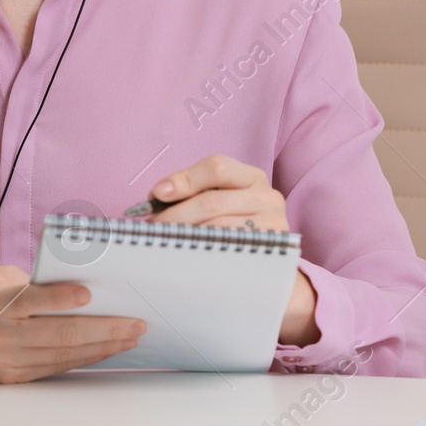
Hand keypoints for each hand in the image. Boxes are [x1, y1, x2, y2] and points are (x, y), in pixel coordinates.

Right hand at [0, 265, 145, 383]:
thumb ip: (32, 284)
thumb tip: (78, 292)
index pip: (34, 300)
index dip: (63, 298)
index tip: (90, 292)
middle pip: (60, 334)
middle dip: (104, 330)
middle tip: (136, 324)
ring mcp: (5, 359)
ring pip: (63, 355)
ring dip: (101, 347)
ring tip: (129, 337)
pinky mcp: (9, 376)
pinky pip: (53, 368)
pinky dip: (81, 359)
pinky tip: (102, 350)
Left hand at [149, 154, 319, 346]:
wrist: (267, 256)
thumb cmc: (232, 219)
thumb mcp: (217, 196)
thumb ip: (190, 191)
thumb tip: (156, 197)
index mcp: (250, 177)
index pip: (217, 168)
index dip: (184, 180)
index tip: (158, 194)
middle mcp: (267, 198)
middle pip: (213, 202)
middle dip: (176, 215)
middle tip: (153, 227)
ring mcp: (272, 226)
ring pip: (218, 230)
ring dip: (184, 236)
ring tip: (164, 241)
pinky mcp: (269, 253)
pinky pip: (227, 253)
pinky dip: (202, 253)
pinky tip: (187, 254)